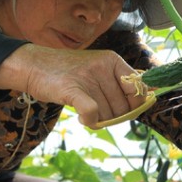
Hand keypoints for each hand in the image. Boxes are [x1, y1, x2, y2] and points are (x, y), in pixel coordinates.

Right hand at [0, 44, 145, 127]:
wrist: (34, 66)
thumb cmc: (69, 72)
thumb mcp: (97, 68)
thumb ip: (119, 82)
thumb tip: (147, 97)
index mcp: (113, 60)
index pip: (138, 88)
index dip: (135, 105)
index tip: (125, 111)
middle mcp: (103, 66)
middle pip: (123, 106)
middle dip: (113, 116)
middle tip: (97, 112)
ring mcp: (87, 76)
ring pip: (107, 114)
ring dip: (99, 120)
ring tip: (86, 111)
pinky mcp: (71, 89)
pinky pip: (92, 112)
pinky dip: (92, 121)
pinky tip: (85, 119)